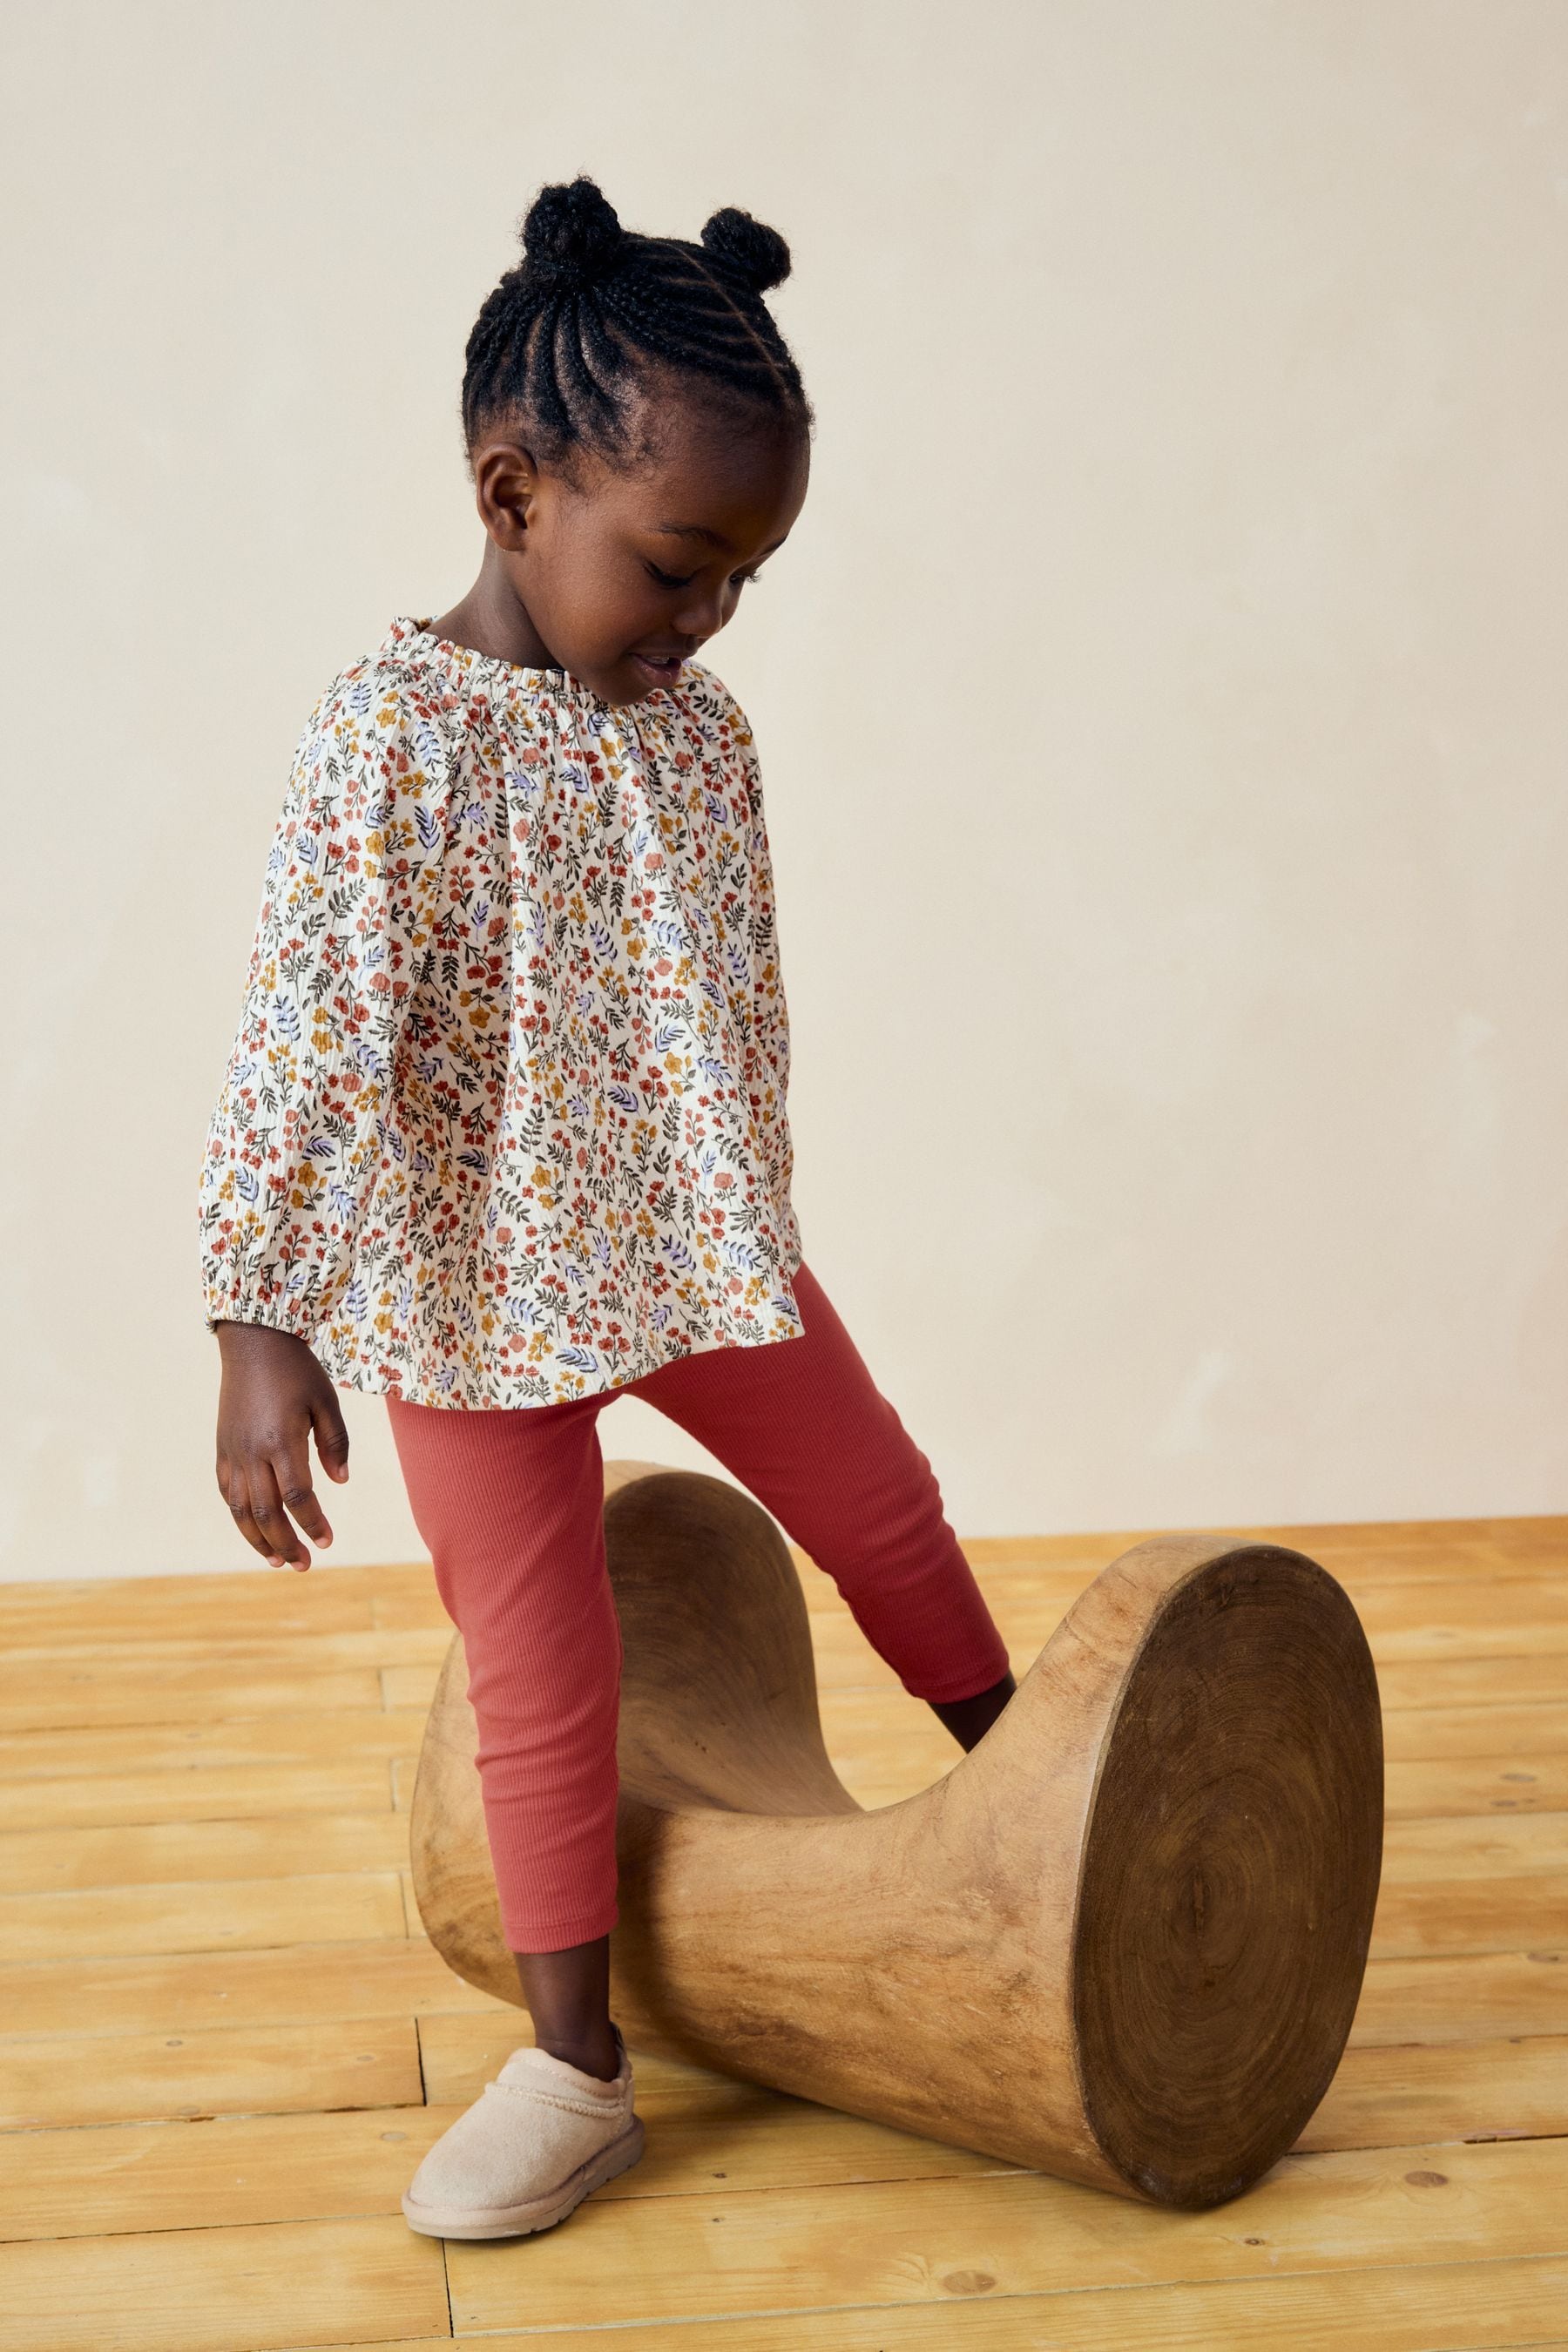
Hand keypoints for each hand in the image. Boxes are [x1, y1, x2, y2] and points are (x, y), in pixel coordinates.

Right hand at [214, 1323, 349, 1570]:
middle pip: (267, 1512)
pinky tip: (252, 1528)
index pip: (298, 1497)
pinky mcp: (222, 1447)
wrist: (253, 1342)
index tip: (328, 1542)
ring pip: (240, 1509)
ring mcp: (233, 1451)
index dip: (312, 1524)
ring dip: (258, 1539)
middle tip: (304, 1565)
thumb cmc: (297, 1370)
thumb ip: (336, 1443)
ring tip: (276, 1561)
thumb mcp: (326, 1401)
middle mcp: (252, 1452)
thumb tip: (341, 1481)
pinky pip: (226, 1490)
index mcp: (282, 1442)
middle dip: (286, 1544)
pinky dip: (238, 1514)